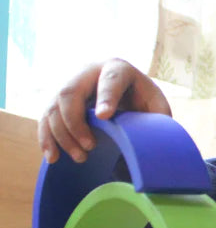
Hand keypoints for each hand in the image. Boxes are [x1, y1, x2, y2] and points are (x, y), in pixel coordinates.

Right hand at [37, 58, 171, 164]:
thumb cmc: (147, 105)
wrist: (131, 100)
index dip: (106, 98)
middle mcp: (90, 72)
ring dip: (63, 135)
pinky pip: (46, 118)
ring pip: (54, 107)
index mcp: (118, 69)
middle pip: (70, 92)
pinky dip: (47, 139)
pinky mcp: (59, 102)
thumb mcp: (158, 109)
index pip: (110, 80)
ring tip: (81, 158)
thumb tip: (150, 146)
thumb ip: (157, 120)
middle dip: (76, 122)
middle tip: (90, 147)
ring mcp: (71, 85)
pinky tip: (53, 158)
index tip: (104, 117)